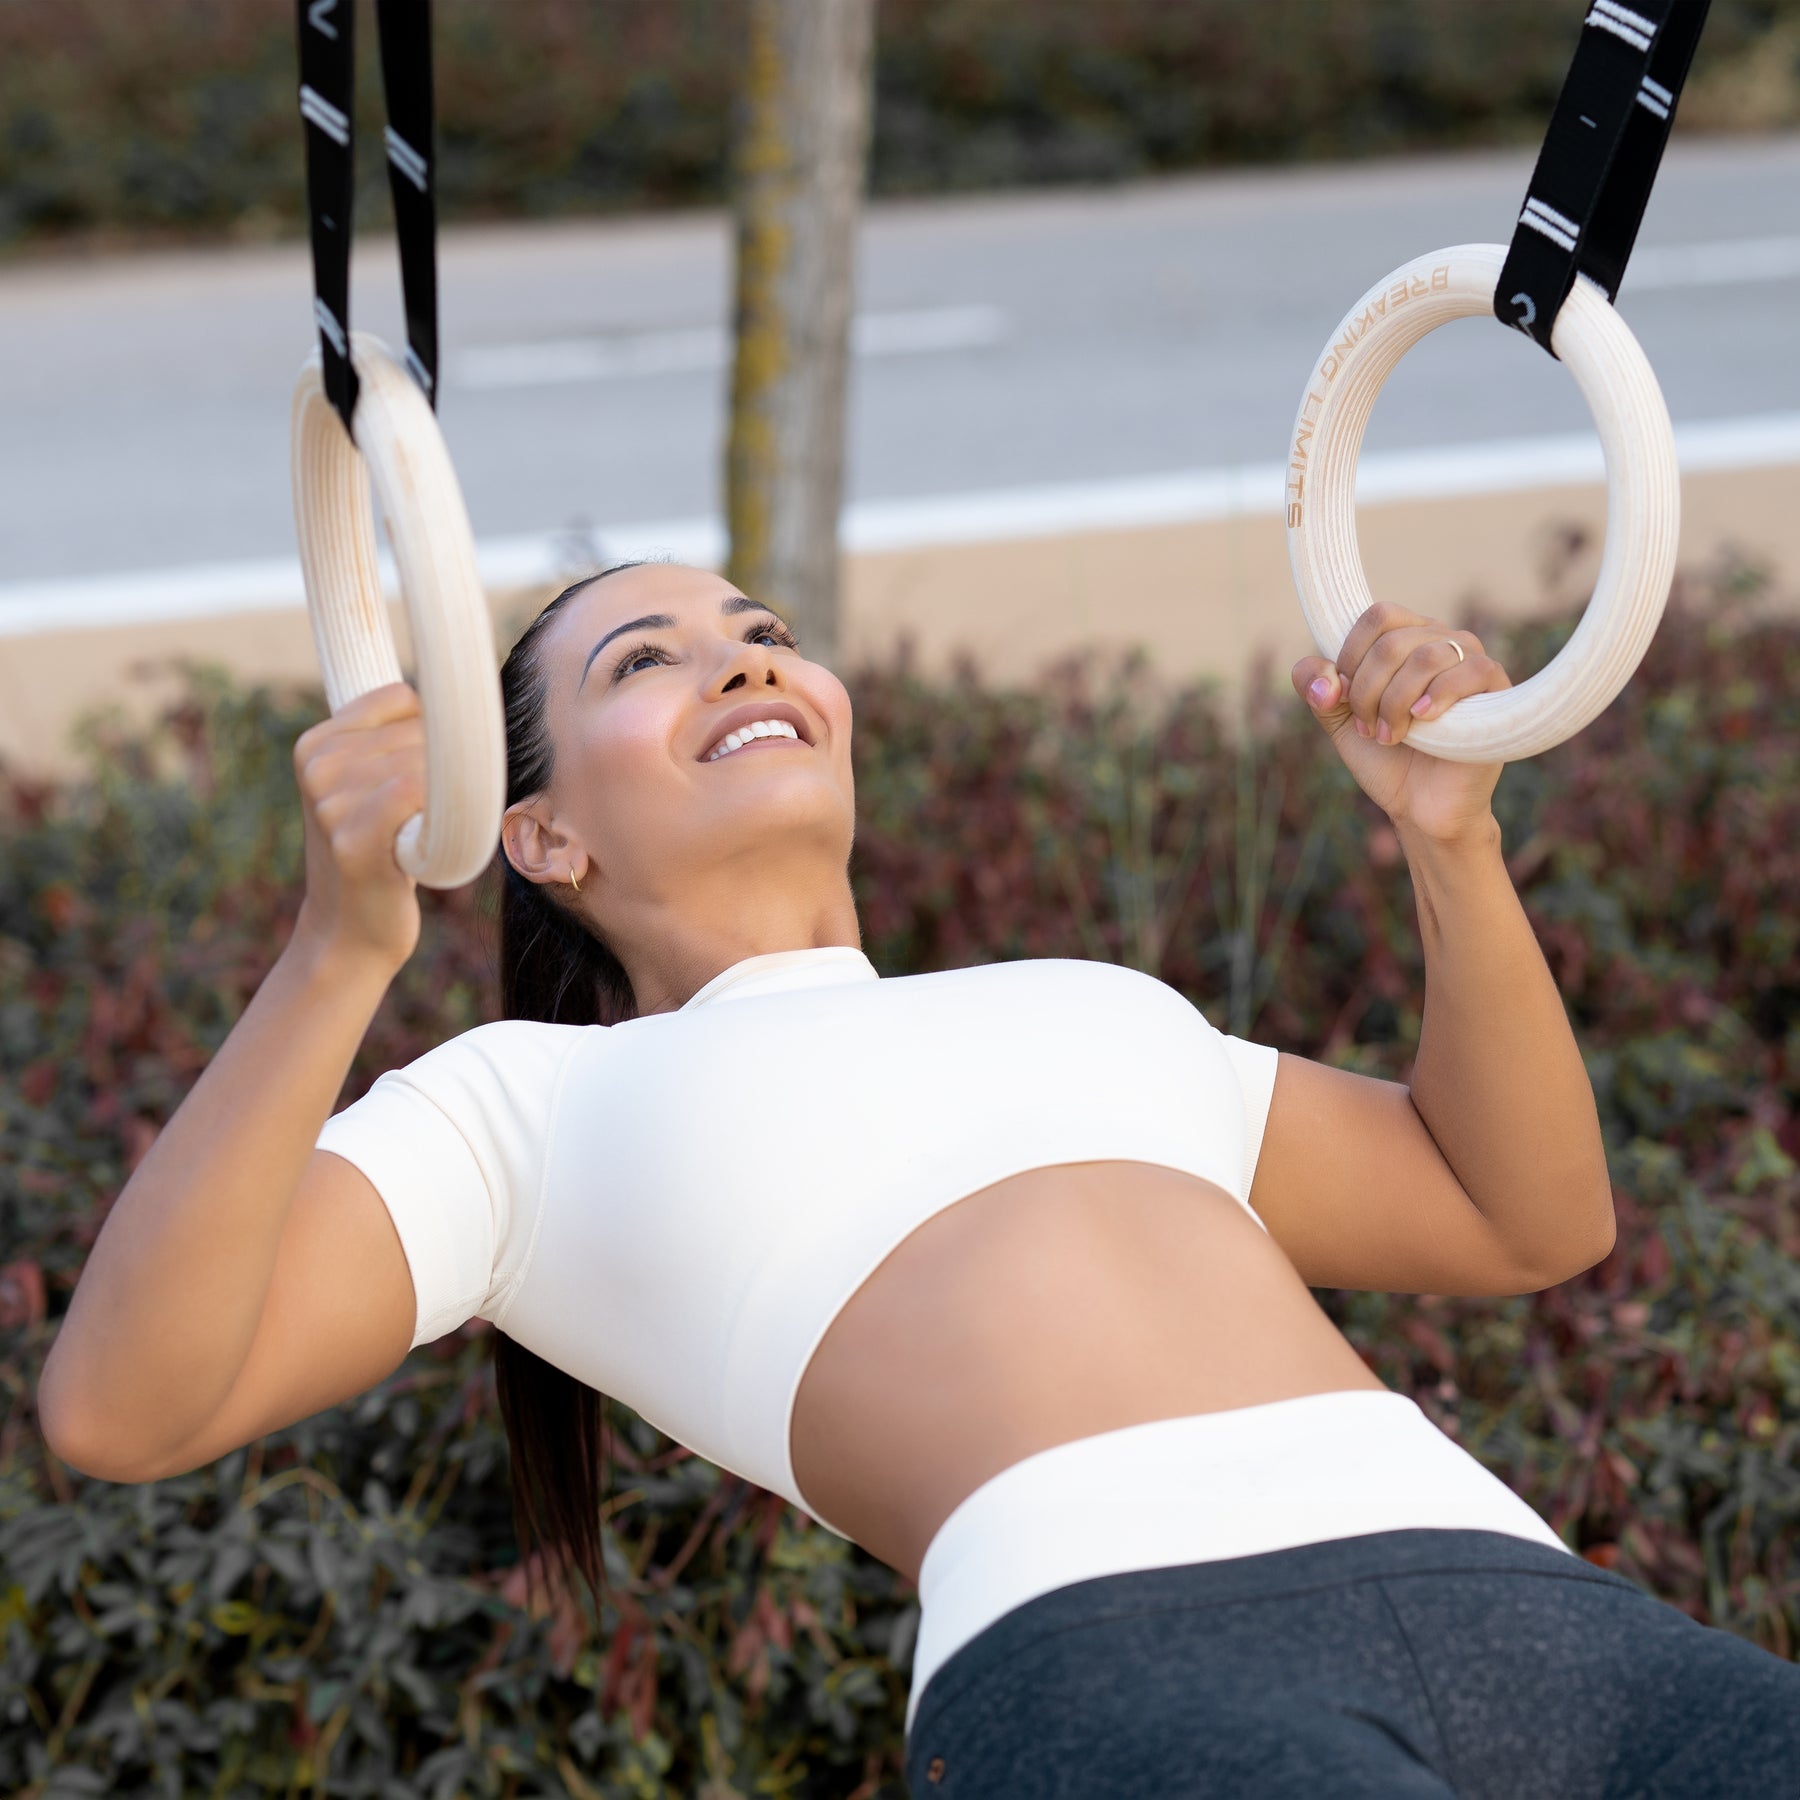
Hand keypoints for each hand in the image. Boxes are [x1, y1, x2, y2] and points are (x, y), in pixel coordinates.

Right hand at [289, 681, 425, 974]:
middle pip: (420, 732)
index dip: (434, 736)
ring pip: (423, 763)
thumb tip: (457, 694)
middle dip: (444, 772)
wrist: (351, 929)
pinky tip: (423, 844)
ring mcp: (329, 801)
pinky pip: (414, 792)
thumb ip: (392, 739)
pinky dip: (438, 813)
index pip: (403, 699)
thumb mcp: (370, 786)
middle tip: (427, 818)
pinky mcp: (351, 838)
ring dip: (446, 800)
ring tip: (422, 835)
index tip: (429, 776)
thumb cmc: (380, 851)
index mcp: (316, 743)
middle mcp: (317, 765)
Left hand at [1291, 602, 1510, 843]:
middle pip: (1393, 641)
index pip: (1377, 617)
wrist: (1422, 806)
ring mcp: (1471, 662)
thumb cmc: (1386, 758)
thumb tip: (1324, 680)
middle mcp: (1441, 641)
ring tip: (1390, 736)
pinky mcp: (1497, 689)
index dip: (1351, 658)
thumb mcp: (1339, 721)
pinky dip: (1438, 695)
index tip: (1344, 700)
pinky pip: (1471, 670)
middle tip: (1368, 728)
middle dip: (1367, 691)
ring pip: (1427, 656)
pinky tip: (1422, 719)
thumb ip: (1317, 688)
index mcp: (1405, 638)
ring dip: (1395, 702)